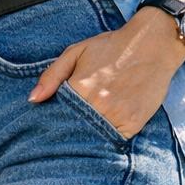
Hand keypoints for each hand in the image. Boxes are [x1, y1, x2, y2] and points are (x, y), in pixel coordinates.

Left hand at [27, 5, 184, 138]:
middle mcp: (98, 103)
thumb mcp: (77, 51)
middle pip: (74, 129)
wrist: (152, 45)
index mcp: (80, 86)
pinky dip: (108, 138)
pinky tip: (105, 130)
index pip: (57, 115)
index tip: (49, 128)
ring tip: (84, 134)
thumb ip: (52, 75)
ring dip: (88, 136)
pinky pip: (115, 140)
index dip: (53, 122)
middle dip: (68, 132)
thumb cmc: (112, 46)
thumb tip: (32, 99)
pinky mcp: (134, 123)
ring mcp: (117, 115)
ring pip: (94, 137)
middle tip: (64, 136)